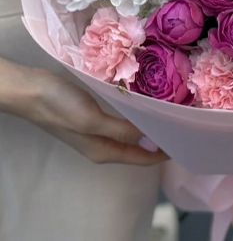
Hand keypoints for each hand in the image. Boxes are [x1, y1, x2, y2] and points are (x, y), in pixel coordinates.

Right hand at [0, 58, 167, 165]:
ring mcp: (97, 130)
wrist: (30, 91)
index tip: (186, 140)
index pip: (142, 158)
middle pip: (138, 147)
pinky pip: (122, 119)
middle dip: (160, 139)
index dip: (164, 153)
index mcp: (104, 150)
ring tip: (170, 112)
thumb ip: (122, 129)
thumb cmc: (60, 107)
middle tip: (183, 122)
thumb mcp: (93, 120)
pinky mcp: (92, 115)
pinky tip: (145, 102)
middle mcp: (103, 144)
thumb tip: (153, 137)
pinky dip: (136, 114)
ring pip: (131, 132)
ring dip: (149, 125)